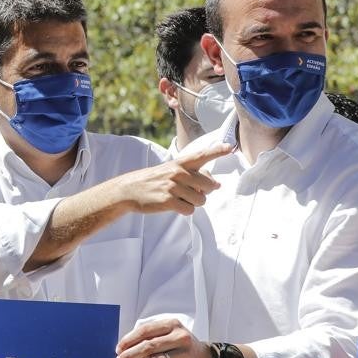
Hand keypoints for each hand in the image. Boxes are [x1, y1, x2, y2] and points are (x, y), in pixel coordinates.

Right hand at [111, 142, 230, 215]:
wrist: (128, 190)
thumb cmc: (153, 180)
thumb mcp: (170, 170)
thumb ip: (193, 174)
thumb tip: (217, 185)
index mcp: (180, 163)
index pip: (202, 155)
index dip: (217, 151)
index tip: (230, 147)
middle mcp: (178, 173)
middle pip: (209, 186)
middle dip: (204, 193)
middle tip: (191, 193)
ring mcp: (173, 187)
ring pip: (200, 201)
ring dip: (193, 203)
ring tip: (178, 199)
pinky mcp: (168, 201)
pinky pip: (189, 210)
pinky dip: (184, 211)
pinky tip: (173, 206)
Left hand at [115, 318, 215, 357]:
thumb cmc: (180, 349)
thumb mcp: (169, 336)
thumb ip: (150, 338)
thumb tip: (122, 346)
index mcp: (172, 325)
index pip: (145, 331)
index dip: (129, 340)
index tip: (118, 349)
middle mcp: (181, 337)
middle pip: (149, 346)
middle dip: (130, 355)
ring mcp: (186, 354)